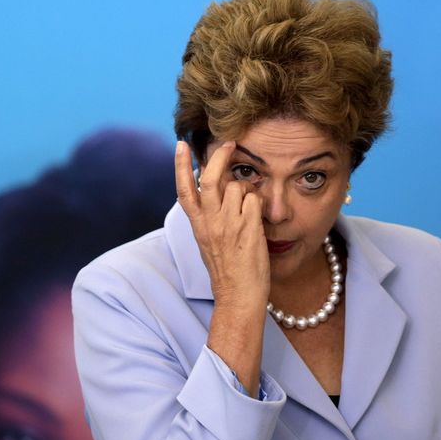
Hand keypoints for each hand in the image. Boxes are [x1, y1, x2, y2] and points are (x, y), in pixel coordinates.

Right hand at [175, 140, 269, 312]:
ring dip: (247, 189)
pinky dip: (259, 202)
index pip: (184, 190)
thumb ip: (210, 218)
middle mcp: (210, 222)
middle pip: (211, 179)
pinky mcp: (248, 228)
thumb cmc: (227, 271)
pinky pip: (255, 200)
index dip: (181, 165)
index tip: (181, 145)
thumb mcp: (209, 242)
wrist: (238, 296)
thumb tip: (217, 193)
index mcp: (198, 226)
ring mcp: (229, 224)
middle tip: (231, 143)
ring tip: (250, 206)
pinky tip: (259, 217)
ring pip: (237, 186)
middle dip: (220, 156)